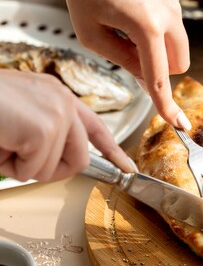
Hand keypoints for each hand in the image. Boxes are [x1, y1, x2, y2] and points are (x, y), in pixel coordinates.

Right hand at [0, 70, 135, 181]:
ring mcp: (57, 113)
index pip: (95, 127)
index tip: (127, 168)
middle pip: (79, 158)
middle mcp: (63, 100)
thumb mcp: (19, 117)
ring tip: (3, 141)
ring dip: (23, 166)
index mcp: (56, 95)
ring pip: (55, 168)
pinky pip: (35, 170)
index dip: (113, 151)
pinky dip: (11, 167)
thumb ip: (43, 132)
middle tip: (18, 158)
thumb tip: (54, 162)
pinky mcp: (45, 129)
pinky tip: (1, 143)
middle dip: (49, 169)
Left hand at [47, 0, 190, 128]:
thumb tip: (148, 78)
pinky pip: (171, 20)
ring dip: (158, 46)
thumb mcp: (92, 34)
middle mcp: (169, 12)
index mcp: (147, 27)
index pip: (160, 77)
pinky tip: (131, 5)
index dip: (167, 105)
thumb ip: (124, 61)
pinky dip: (157, 26)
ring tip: (124, 25)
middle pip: (180, 62)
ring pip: (177, 42)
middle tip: (129, 55)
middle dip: (161, 68)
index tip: (179, 125)